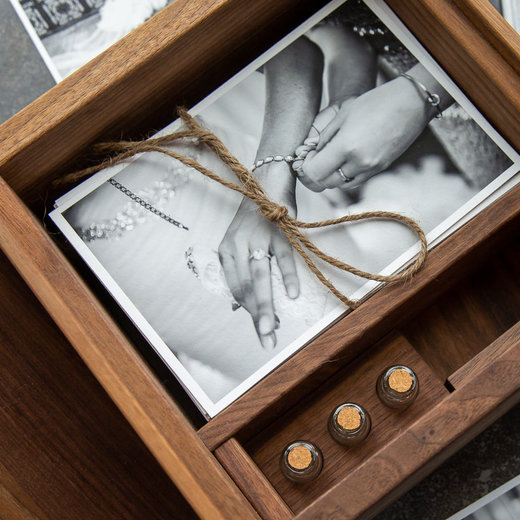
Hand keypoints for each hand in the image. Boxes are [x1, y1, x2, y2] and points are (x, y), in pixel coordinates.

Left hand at [217, 185, 299, 349]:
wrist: (266, 181)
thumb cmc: (255, 217)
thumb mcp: (239, 244)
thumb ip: (239, 273)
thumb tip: (238, 307)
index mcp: (227, 250)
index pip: (236, 288)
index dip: (248, 310)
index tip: (261, 328)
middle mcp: (239, 245)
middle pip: (246, 288)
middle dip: (256, 316)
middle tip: (264, 339)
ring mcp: (258, 238)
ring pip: (261, 278)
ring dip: (266, 305)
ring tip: (272, 327)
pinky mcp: (279, 231)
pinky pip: (283, 258)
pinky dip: (287, 277)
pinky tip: (292, 295)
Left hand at [296, 76, 431, 191]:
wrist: (409, 104)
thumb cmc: (375, 103)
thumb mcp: (343, 115)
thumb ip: (325, 138)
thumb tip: (311, 154)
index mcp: (346, 146)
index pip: (315, 172)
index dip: (305, 168)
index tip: (303, 160)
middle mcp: (359, 162)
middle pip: (325, 182)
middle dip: (314, 174)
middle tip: (311, 161)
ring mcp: (371, 168)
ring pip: (339, 184)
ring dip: (329, 175)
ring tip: (328, 158)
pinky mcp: (380, 169)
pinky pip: (354, 181)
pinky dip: (344, 175)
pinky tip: (344, 160)